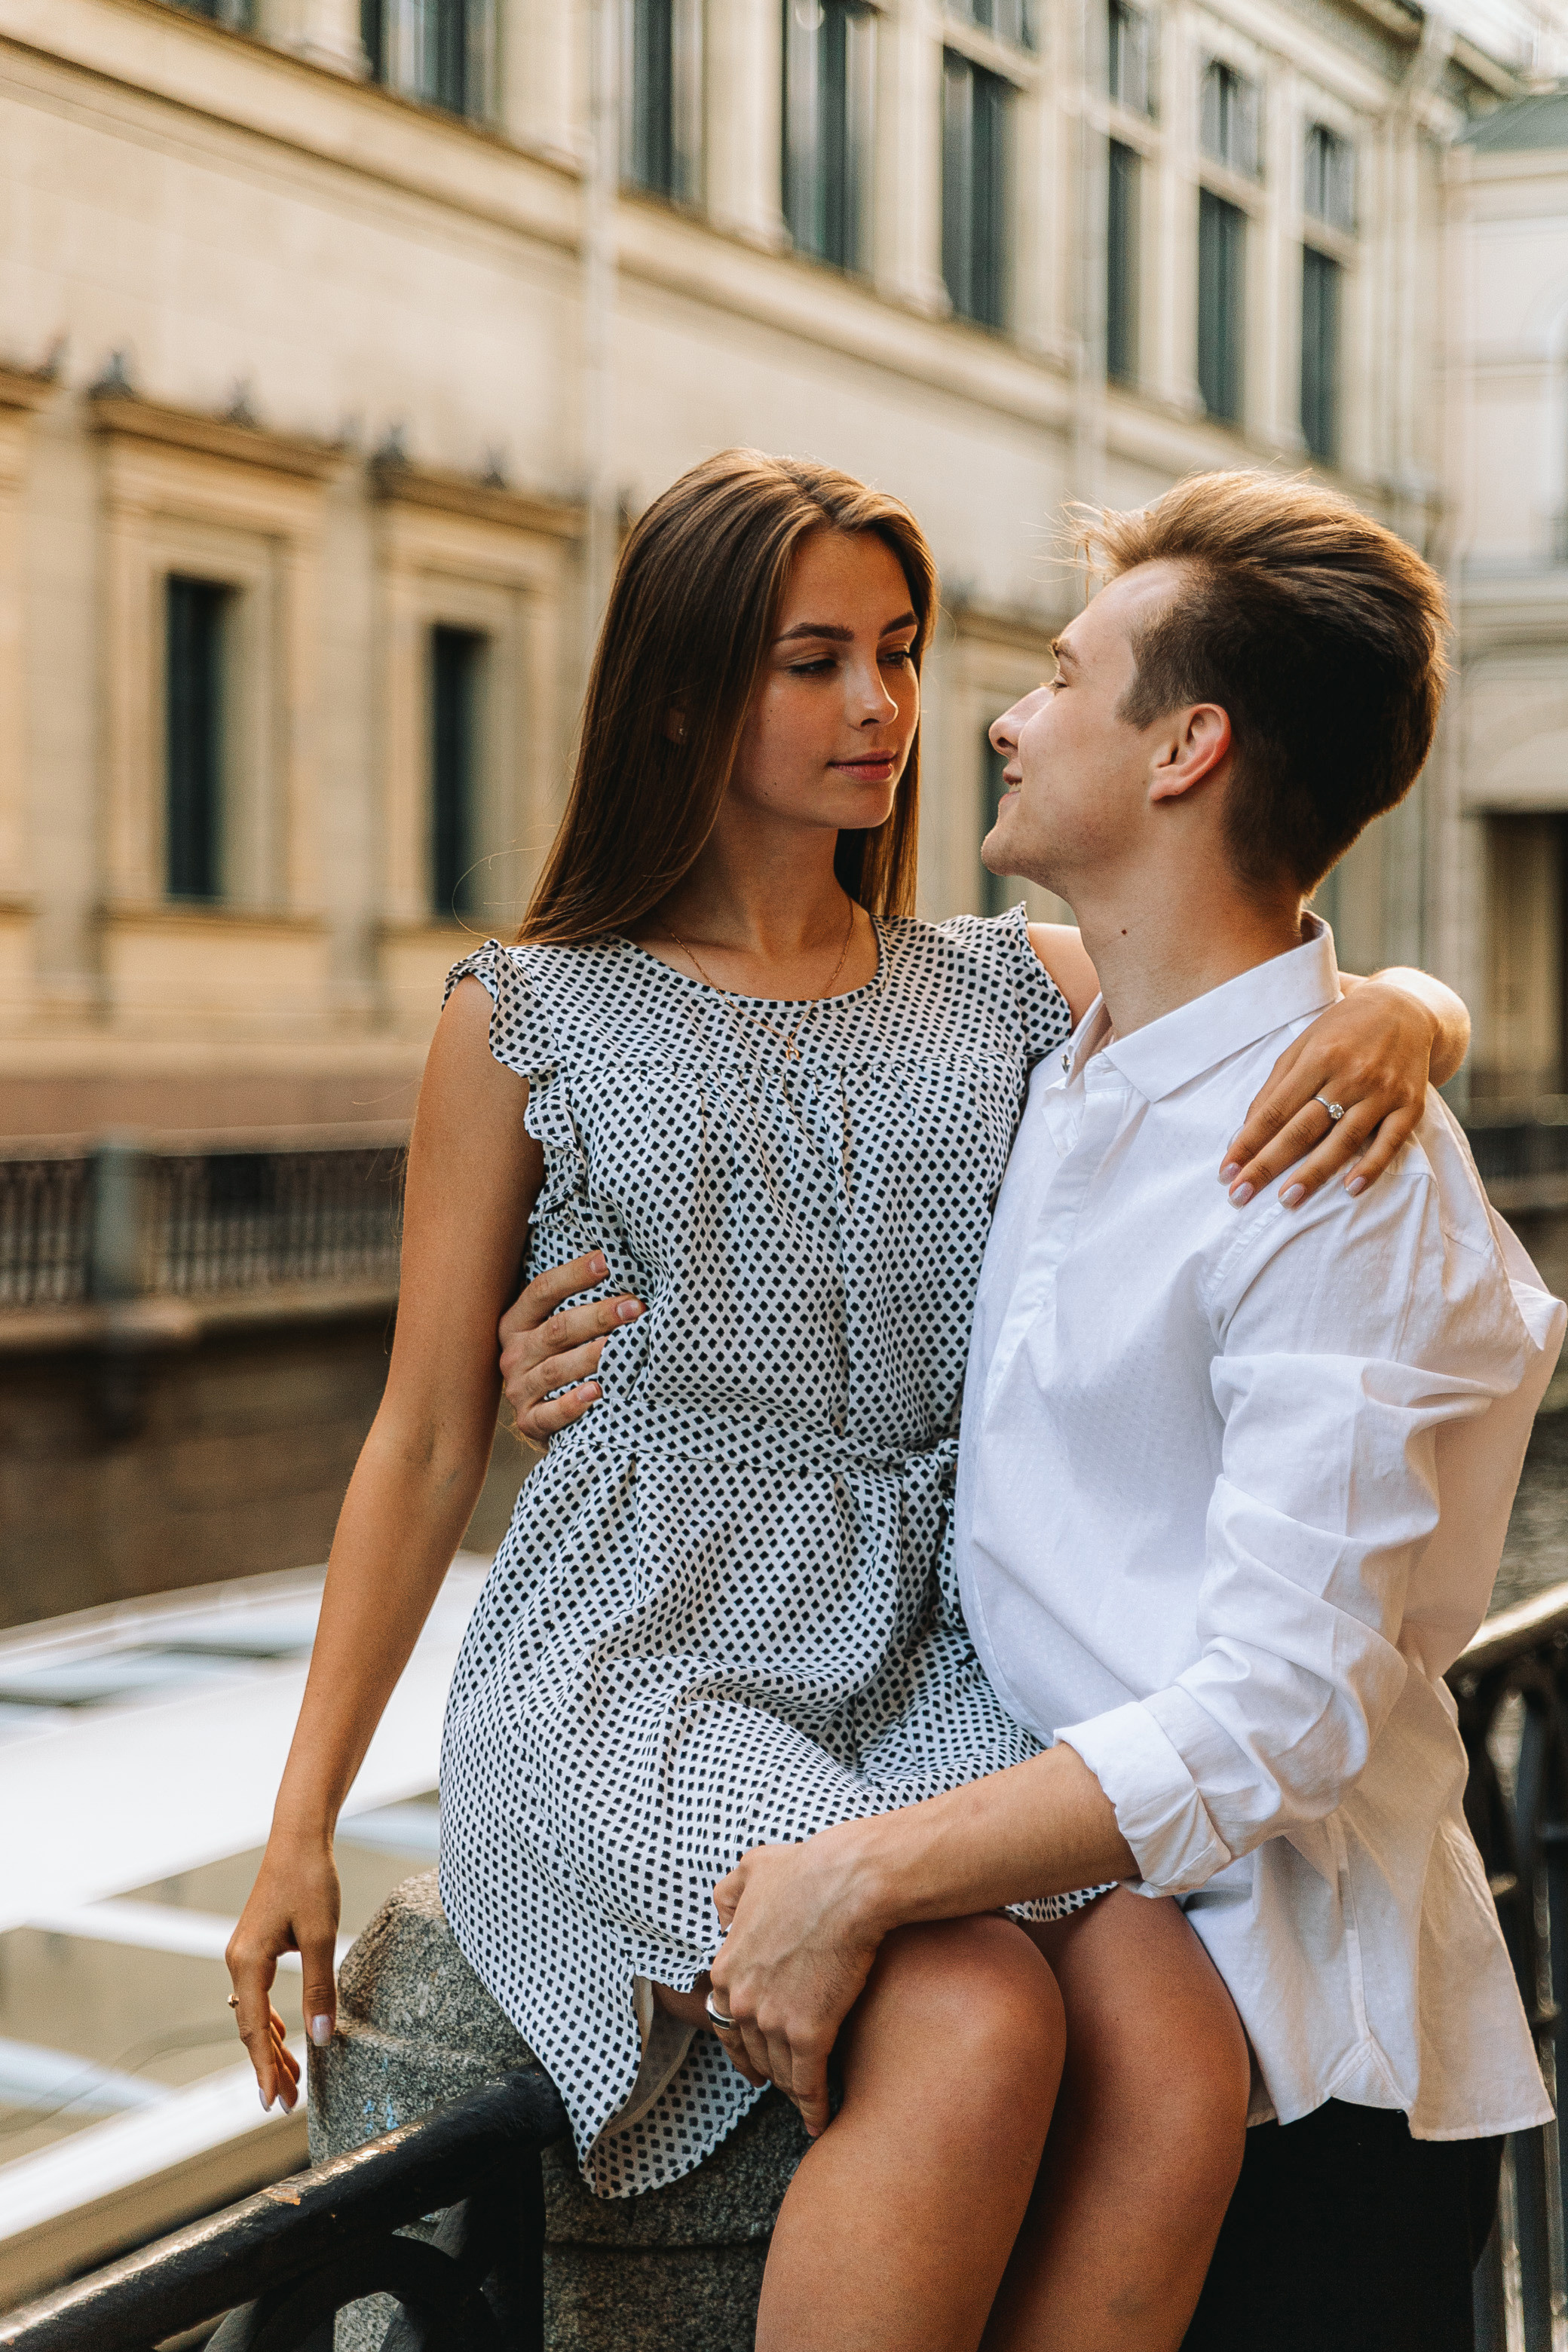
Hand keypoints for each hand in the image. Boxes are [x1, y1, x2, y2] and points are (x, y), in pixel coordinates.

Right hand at [225, 1834, 340, 2111]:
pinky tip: (284, 2038)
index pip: (252, 2028)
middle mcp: (238, 1962)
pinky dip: (272, 2021)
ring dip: (272, 2046)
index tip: (271, 2101)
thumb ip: (319, 1987)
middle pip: (250, 2028)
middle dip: (270, 2065)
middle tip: (287, 2103)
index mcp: (247, 1962)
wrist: (298, 1838)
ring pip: (254, 2014)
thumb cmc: (310, 1880)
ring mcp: (245, 1955)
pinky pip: (259, 1996)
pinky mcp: (257, 1948)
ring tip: (292, 2081)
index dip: (263, 2067)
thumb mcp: (321, 1935)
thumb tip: (321, 2038)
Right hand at [498, 1250, 643, 1445]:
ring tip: (625, 1347)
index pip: (542, 1290)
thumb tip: (615, 1262)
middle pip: (557, 1330)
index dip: (574, 1274)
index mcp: (516, 1323)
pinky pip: (550, 1414)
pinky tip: (598, 1392)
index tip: (607, 1261)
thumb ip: (572, 1303)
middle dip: (599, 1316)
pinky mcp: (528, 1422)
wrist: (542, 1416)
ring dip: (592, 1356)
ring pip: (557, 1370)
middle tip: (635, 1307)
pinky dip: (573, 1404)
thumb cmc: (559, 1359)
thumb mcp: (554, 1328)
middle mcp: (513, 1354)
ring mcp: (518, 1389)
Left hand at [709, 1821, 889, 2137]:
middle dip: (765, 2068)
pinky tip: (819, 2120)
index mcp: (726, 1966)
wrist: (846, 1883)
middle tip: (778, 2082)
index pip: (725, 2019)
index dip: (740, 2042)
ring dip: (790, 2090)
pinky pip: (807, 2081)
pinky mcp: (808, 2033)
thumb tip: (723, 1914)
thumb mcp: (752, 1868)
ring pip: (778, 2070)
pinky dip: (812, 2105)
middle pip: (751, 2050)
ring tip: (802, 2103)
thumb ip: (730, 1892)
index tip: (751, 2057)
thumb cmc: (806, 1870)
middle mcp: (742, 1999)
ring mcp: (773, 2020)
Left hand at [1219, 978, 1440, 1210]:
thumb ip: (1276, 1086)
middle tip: (1240, 1196)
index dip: (1248, 1143)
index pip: (1275, 1110)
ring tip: (1287, 1200)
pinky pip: (1390, 1141)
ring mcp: (1382, 1091)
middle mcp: (1350, 1074)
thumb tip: (1246, 1130)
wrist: (1406, 1009)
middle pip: (1303, 1128)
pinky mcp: (1410, 1105)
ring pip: (1343, 1139)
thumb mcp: (1304, 1045)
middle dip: (1269, 1164)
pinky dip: (1371, 1166)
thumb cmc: (1343, 1031)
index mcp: (1318, 1057)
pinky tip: (1350, 1189)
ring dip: (1313, 1173)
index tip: (1226, 1172)